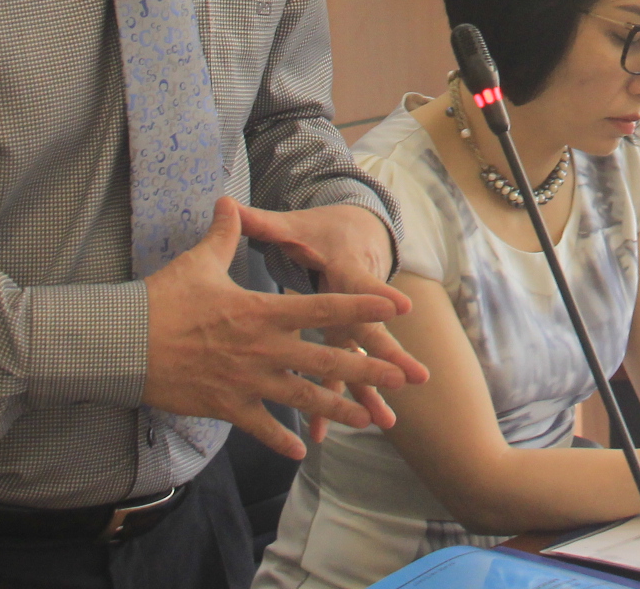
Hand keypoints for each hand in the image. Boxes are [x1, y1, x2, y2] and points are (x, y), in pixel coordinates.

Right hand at [144, 198, 409, 458]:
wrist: (125, 343)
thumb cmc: (163, 300)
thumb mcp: (199, 262)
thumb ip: (223, 235)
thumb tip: (227, 202)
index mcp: (263, 312)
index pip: (325, 309)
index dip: (363, 307)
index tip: (396, 306)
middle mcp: (264, 349)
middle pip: (327, 361)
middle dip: (369, 370)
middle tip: (404, 378)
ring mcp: (248, 382)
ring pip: (304, 399)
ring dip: (339, 409)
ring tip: (369, 421)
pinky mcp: (227, 407)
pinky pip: (262, 428)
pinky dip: (283, 440)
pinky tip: (302, 451)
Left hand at [238, 201, 428, 439]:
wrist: (357, 234)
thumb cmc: (324, 231)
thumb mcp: (293, 224)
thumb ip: (259, 221)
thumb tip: (227, 202)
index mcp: (342, 269)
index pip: (358, 283)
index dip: (377, 294)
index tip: (401, 307)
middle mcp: (349, 304)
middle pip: (368, 332)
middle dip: (389, 356)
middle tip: (412, 377)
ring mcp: (345, 328)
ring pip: (354, 363)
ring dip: (369, 392)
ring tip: (385, 423)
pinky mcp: (337, 343)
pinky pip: (330, 380)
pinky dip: (329, 407)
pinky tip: (321, 437)